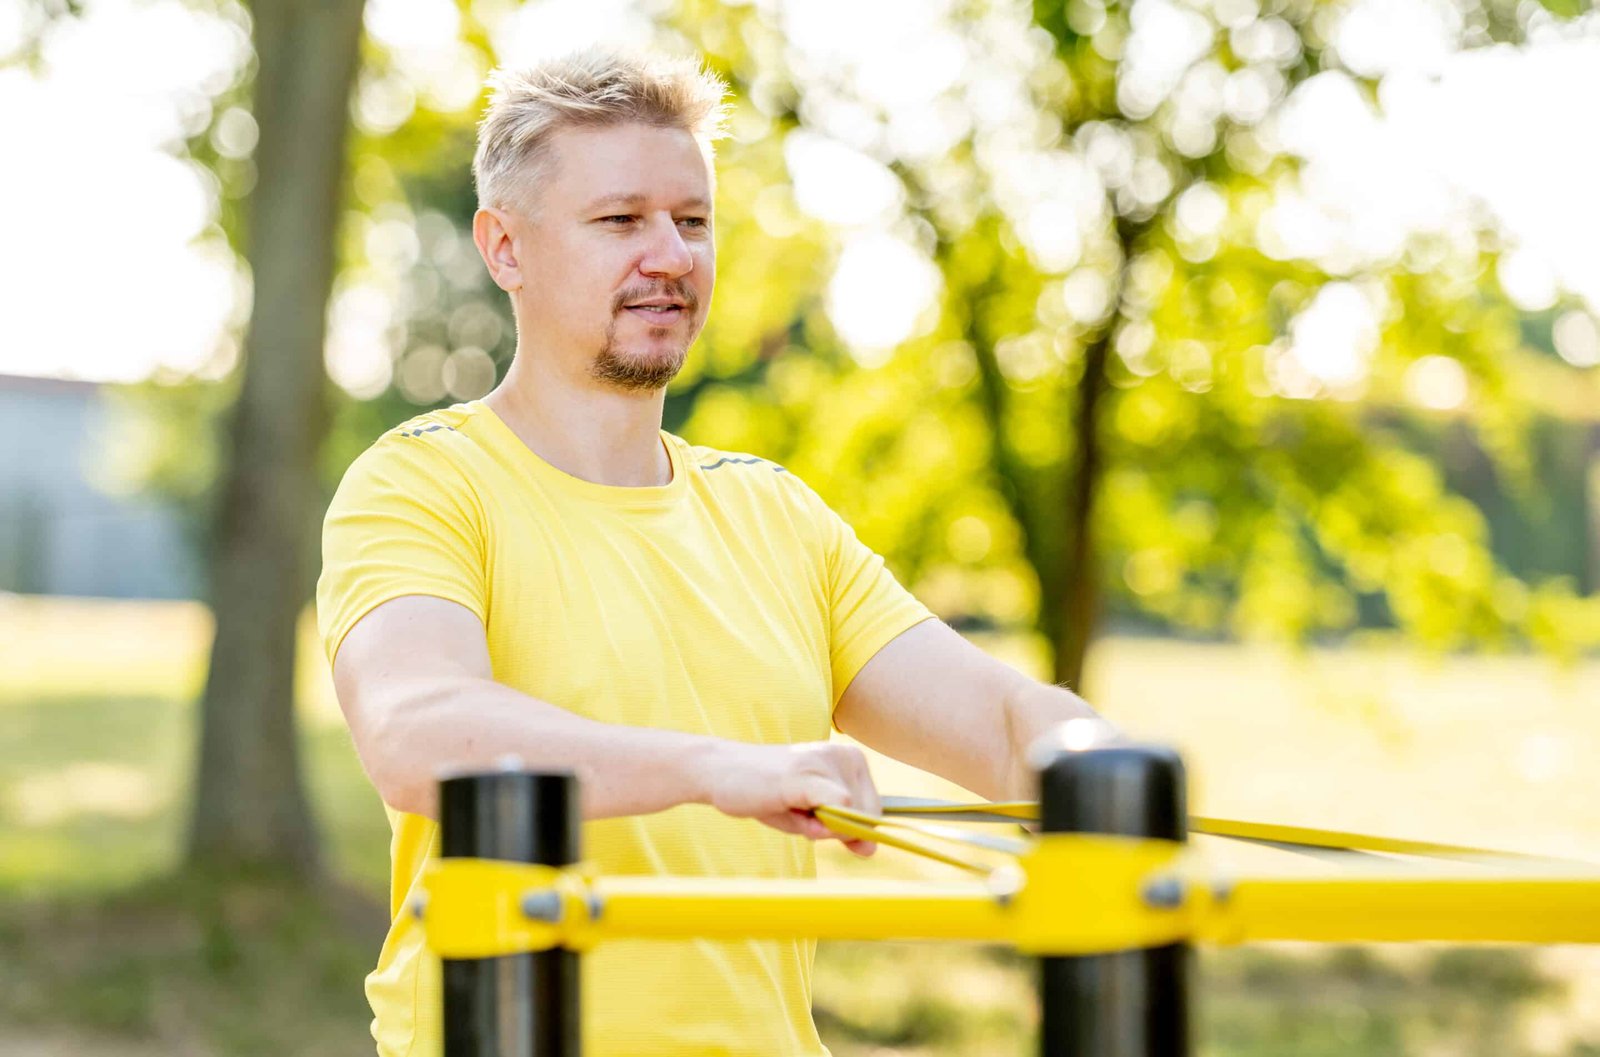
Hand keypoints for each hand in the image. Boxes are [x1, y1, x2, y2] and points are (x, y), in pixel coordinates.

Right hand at [699, 741, 880, 856]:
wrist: (721, 772)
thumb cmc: (768, 793)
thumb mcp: (812, 816)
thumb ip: (845, 831)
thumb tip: (871, 850)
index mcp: (852, 759)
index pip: (876, 812)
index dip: (848, 829)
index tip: (813, 814)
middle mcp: (846, 756)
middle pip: (868, 817)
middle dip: (834, 830)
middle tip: (796, 810)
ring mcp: (827, 764)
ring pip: (852, 818)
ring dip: (817, 828)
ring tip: (787, 806)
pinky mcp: (806, 776)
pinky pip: (841, 808)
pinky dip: (821, 824)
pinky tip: (791, 807)